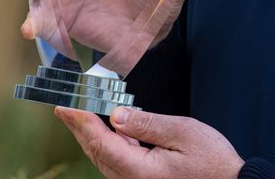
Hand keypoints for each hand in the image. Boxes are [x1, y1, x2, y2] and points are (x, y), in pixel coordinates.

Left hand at [56, 106, 243, 178]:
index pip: (101, 142)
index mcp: (140, 170)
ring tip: (77, 115)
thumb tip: (116, 115)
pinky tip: (105, 129)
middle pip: (97, 152)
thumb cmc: (212, 161)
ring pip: (104, 159)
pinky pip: (117, 162)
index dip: (82, 121)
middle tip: (63, 106)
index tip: (67, 104)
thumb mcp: (182, 133)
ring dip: (89, 136)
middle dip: (78, 128)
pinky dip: (106, 143)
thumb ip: (147, 124)